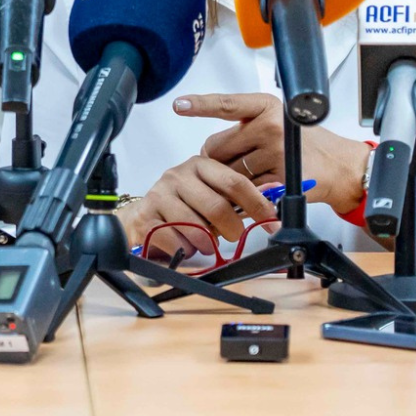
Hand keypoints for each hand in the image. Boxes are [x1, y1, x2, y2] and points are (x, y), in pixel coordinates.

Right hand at [121, 153, 278, 251]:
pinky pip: (177, 241)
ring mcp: (159, 196)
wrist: (141, 218)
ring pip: (197, 228)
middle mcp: (177, 176)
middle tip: (233, 236)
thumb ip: (237, 198)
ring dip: (207, 243)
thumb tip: (275, 201)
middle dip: (232, 229)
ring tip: (205, 243)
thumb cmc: (182, 207)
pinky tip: (184, 245)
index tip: (272, 222)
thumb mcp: (210, 195)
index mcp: (199, 165)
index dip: (258, 204)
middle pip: (217, 206)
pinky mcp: (146, 218)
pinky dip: (186, 250)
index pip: (235, 182)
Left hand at [174, 92, 373, 214]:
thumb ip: (245, 129)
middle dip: (218, 160)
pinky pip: (244, 191)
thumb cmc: (302, 144)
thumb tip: (208, 152)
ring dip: (231, 181)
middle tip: (240, 162)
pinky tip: (261, 189)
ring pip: (227, 173)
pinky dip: (245, 196)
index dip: (200, 105)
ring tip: (257, 175)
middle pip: (216, 148)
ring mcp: (275, 152)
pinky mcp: (279, 178)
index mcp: (266, 107)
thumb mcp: (276, 122)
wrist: (339, 166)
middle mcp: (270, 126)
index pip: (226, 105)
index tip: (179, 104)